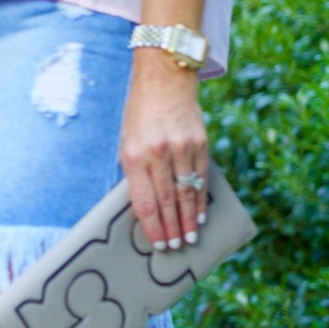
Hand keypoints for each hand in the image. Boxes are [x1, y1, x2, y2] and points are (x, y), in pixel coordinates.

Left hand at [120, 51, 208, 252]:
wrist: (164, 80)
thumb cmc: (139, 116)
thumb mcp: (127, 142)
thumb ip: (136, 173)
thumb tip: (148, 208)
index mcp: (134, 155)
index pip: (145, 201)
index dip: (153, 226)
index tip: (159, 243)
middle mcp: (158, 153)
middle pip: (167, 201)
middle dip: (172, 228)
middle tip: (176, 247)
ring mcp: (181, 147)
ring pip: (187, 192)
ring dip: (189, 219)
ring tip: (190, 237)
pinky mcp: (200, 142)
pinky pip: (201, 177)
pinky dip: (201, 198)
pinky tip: (201, 214)